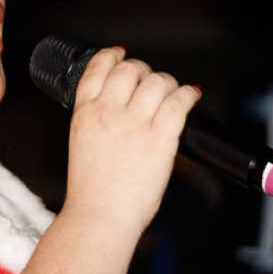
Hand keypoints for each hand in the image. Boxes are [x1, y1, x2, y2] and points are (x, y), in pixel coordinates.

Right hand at [61, 48, 201, 234]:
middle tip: (151, 82)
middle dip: (143, 71)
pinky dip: (188, 94)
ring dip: (167, 83)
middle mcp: (108, 113)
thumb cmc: (91, 194)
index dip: (111, 56)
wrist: (99, 219)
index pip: (96, 69)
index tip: (120, 55)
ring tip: (172, 92)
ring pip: (156, 81)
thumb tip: (120, 111)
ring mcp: (134, 124)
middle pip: (129, 70)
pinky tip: (191, 95)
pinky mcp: (159, 138)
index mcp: (84, 114)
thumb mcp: (81, 147)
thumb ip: (97, 124)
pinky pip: (179, 102)